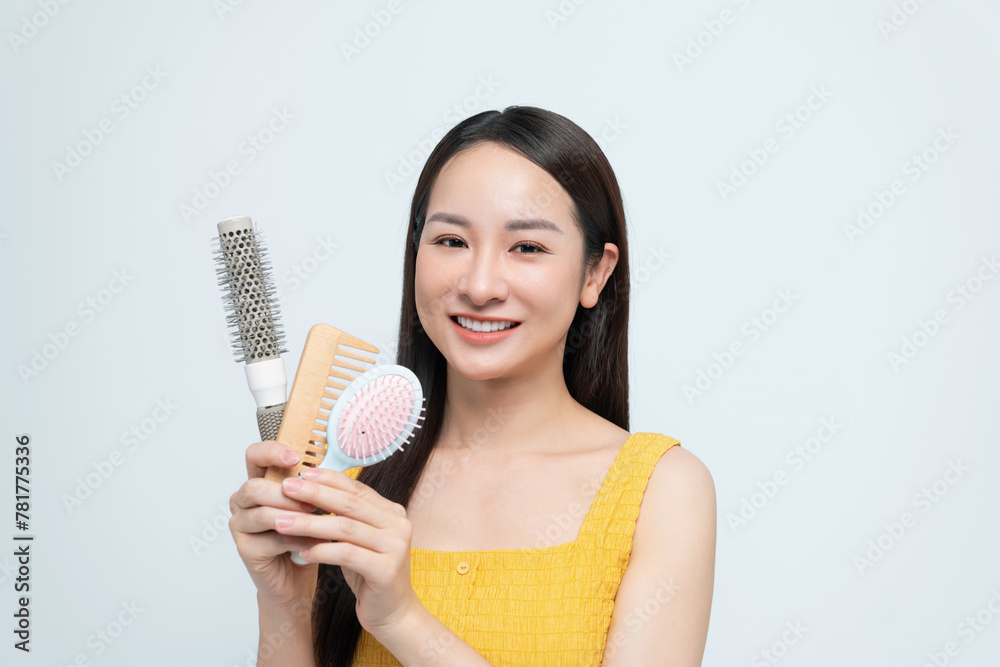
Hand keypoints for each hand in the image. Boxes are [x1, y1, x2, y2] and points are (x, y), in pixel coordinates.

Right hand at [228, 441, 321, 608]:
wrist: (297, 578)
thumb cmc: (304, 537)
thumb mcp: (311, 506)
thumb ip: (310, 486)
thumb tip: (327, 468)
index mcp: (260, 482)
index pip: (254, 456)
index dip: (272, 452)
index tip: (295, 458)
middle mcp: (243, 502)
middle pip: (254, 487)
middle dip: (287, 494)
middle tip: (312, 503)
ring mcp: (240, 525)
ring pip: (262, 513)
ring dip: (294, 517)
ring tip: (317, 522)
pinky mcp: (245, 549)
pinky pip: (271, 538)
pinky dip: (297, 539)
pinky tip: (312, 542)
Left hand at [273, 467, 421, 634]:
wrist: (393, 613)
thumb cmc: (371, 574)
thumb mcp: (359, 540)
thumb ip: (347, 517)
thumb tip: (313, 490)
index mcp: (392, 512)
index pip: (357, 488)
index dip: (328, 479)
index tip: (301, 473)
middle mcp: (398, 525)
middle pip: (350, 503)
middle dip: (315, 494)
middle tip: (287, 488)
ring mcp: (395, 546)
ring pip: (345, 528)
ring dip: (310, 523)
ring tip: (283, 521)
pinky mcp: (386, 570)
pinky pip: (347, 554)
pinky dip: (322, 551)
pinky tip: (302, 551)